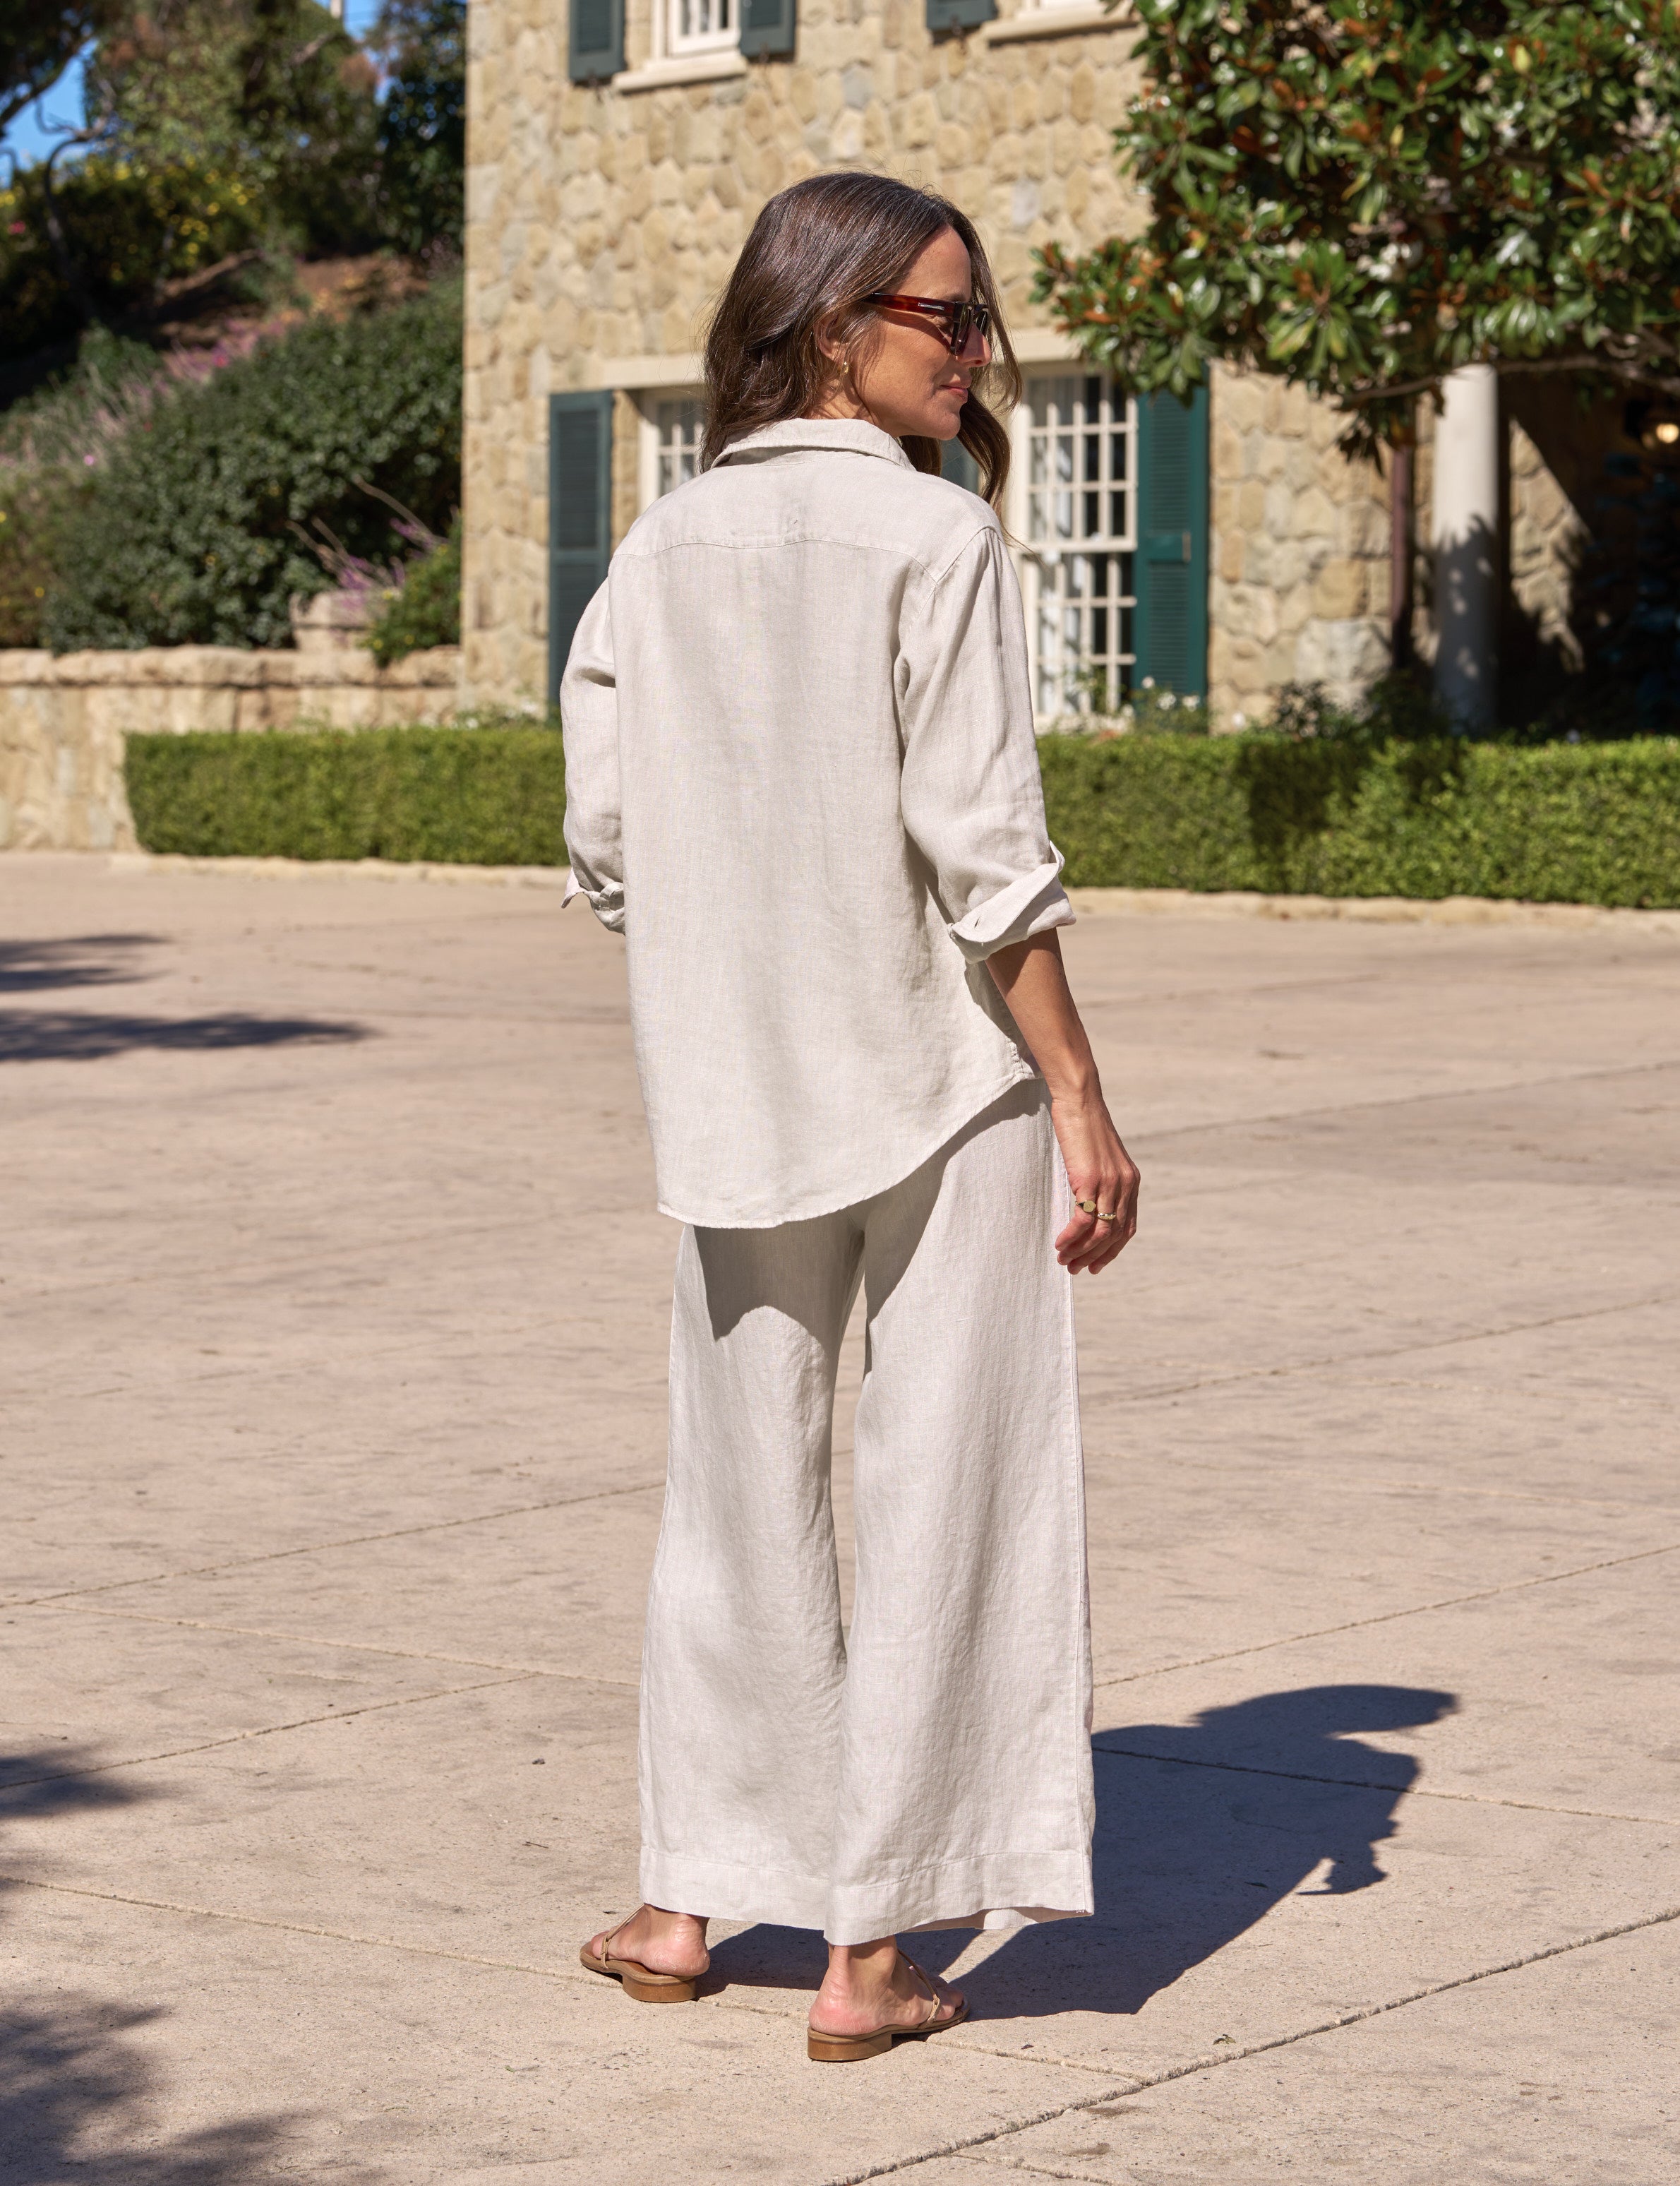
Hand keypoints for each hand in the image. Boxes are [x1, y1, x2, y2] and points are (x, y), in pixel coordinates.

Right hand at [1050, 1088, 1138, 1275]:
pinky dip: (1071, 1237)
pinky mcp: (1090, 1180)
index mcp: (1131, 1181)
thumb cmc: (1083, 1125)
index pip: (1127, 1227)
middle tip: (1075, 1269)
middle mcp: (1126, 1185)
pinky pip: (1084, 1220)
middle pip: (1115, 1235)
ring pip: (1101, 1232)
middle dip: (1095, 1257)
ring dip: (1081, 1251)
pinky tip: (1060, 1243)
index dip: (1112, 1251)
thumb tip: (1087, 1201)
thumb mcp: (1099, 1157)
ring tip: (1064, 1261)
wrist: (1080, 1100)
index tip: (1096, 1265)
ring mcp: (1110, 1183)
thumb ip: (1100, 1179)